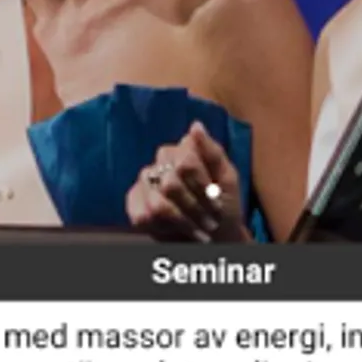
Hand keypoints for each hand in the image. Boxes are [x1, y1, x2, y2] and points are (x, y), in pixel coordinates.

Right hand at [127, 123, 249, 241]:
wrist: (217, 235)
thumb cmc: (225, 205)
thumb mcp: (227, 178)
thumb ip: (212, 152)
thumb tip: (195, 125)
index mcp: (184, 149)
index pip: (186, 163)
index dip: (203, 188)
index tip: (219, 203)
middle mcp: (161, 160)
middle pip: (171, 184)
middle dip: (195, 208)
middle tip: (211, 220)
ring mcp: (145, 181)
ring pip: (158, 204)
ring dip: (183, 222)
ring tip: (199, 229)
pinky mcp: (134, 203)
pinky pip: (143, 217)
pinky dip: (165, 228)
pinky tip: (177, 230)